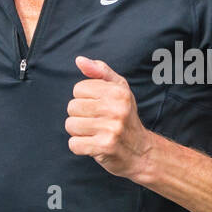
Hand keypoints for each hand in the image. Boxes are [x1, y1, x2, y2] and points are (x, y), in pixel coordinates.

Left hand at [66, 56, 153, 179]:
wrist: (141, 152)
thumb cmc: (126, 117)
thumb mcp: (120, 90)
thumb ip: (100, 72)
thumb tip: (79, 60)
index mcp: (118, 92)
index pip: (78, 89)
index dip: (85, 99)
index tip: (99, 107)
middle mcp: (116, 108)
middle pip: (72, 107)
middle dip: (80, 116)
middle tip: (97, 122)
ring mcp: (111, 128)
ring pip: (71, 125)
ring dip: (79, 132)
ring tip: (95, 133)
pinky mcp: (104, 147)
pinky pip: (74, 144)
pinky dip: (80, 146)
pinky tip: (93, 145)